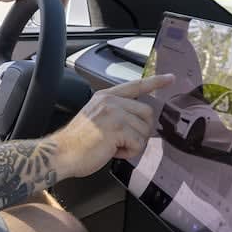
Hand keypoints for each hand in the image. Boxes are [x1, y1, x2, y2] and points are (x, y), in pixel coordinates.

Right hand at [50, 74, 175, 178]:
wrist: (61, 153)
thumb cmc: (76, 142)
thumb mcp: (96, 117)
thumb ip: (116, 113)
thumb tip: (137, 122)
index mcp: (105, 97)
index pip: (135, 85)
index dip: (155, 82)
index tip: (170, 78)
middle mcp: (110, 101)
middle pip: (147, 112)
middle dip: (141, 131)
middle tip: (124, 141)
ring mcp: (114, 113)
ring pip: (144, 130)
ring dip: (133, 144)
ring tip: (113, 147)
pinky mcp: (117, 128)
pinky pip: (138, 143)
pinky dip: (128, 153)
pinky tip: (112, 151)